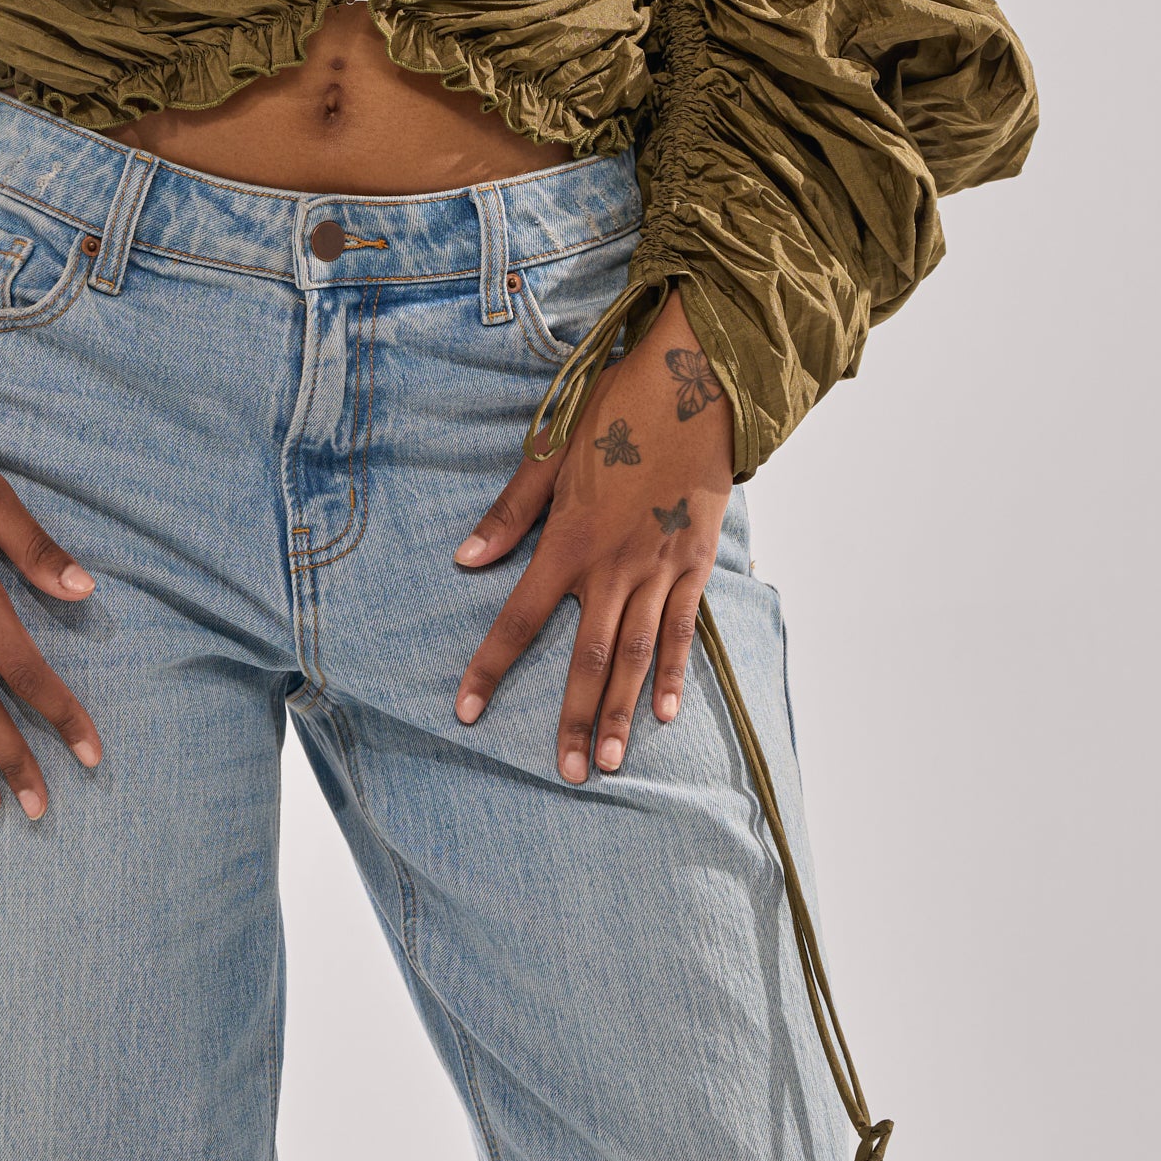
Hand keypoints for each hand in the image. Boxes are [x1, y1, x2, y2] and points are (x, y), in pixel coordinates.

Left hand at [453, 291, 733, 779]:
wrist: (694, 386)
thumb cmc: (616, 412)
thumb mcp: (550, 451)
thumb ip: (510, 514)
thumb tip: (464, 559)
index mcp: (570, 540)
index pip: (520, 618)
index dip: (491, 667)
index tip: (466, 711)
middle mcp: (614, 565)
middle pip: (587, 656)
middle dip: (571, 717)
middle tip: (564, 773)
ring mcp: (660, 568)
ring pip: (635, 654)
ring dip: (620, 711)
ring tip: (607, 762)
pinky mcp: (695, 563)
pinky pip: (682, 629)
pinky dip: (674, 672)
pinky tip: (666, 713)